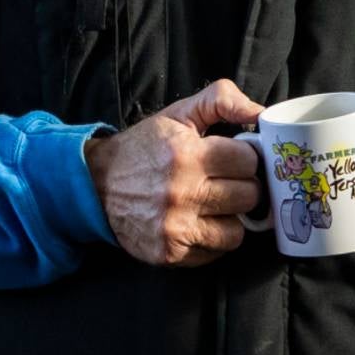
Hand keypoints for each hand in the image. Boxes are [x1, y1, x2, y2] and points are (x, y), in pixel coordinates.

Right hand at [86, 79, 266, 265]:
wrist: (94, 184)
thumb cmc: (143, 148)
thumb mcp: (178, 114)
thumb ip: (222, 100)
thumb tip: (260, 112)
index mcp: (186, 155)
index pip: (248, 161)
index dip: (244, 158)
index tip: (233, 159)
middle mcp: (181, 193)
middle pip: (248, 197)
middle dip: (242, 187)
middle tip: (225, 182)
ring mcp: (175, 228)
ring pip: (237, 232)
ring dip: (230, 218)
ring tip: (213, 205)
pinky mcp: (170, 253)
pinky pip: (215, 253)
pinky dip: (212, 240)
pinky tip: (198, 223)